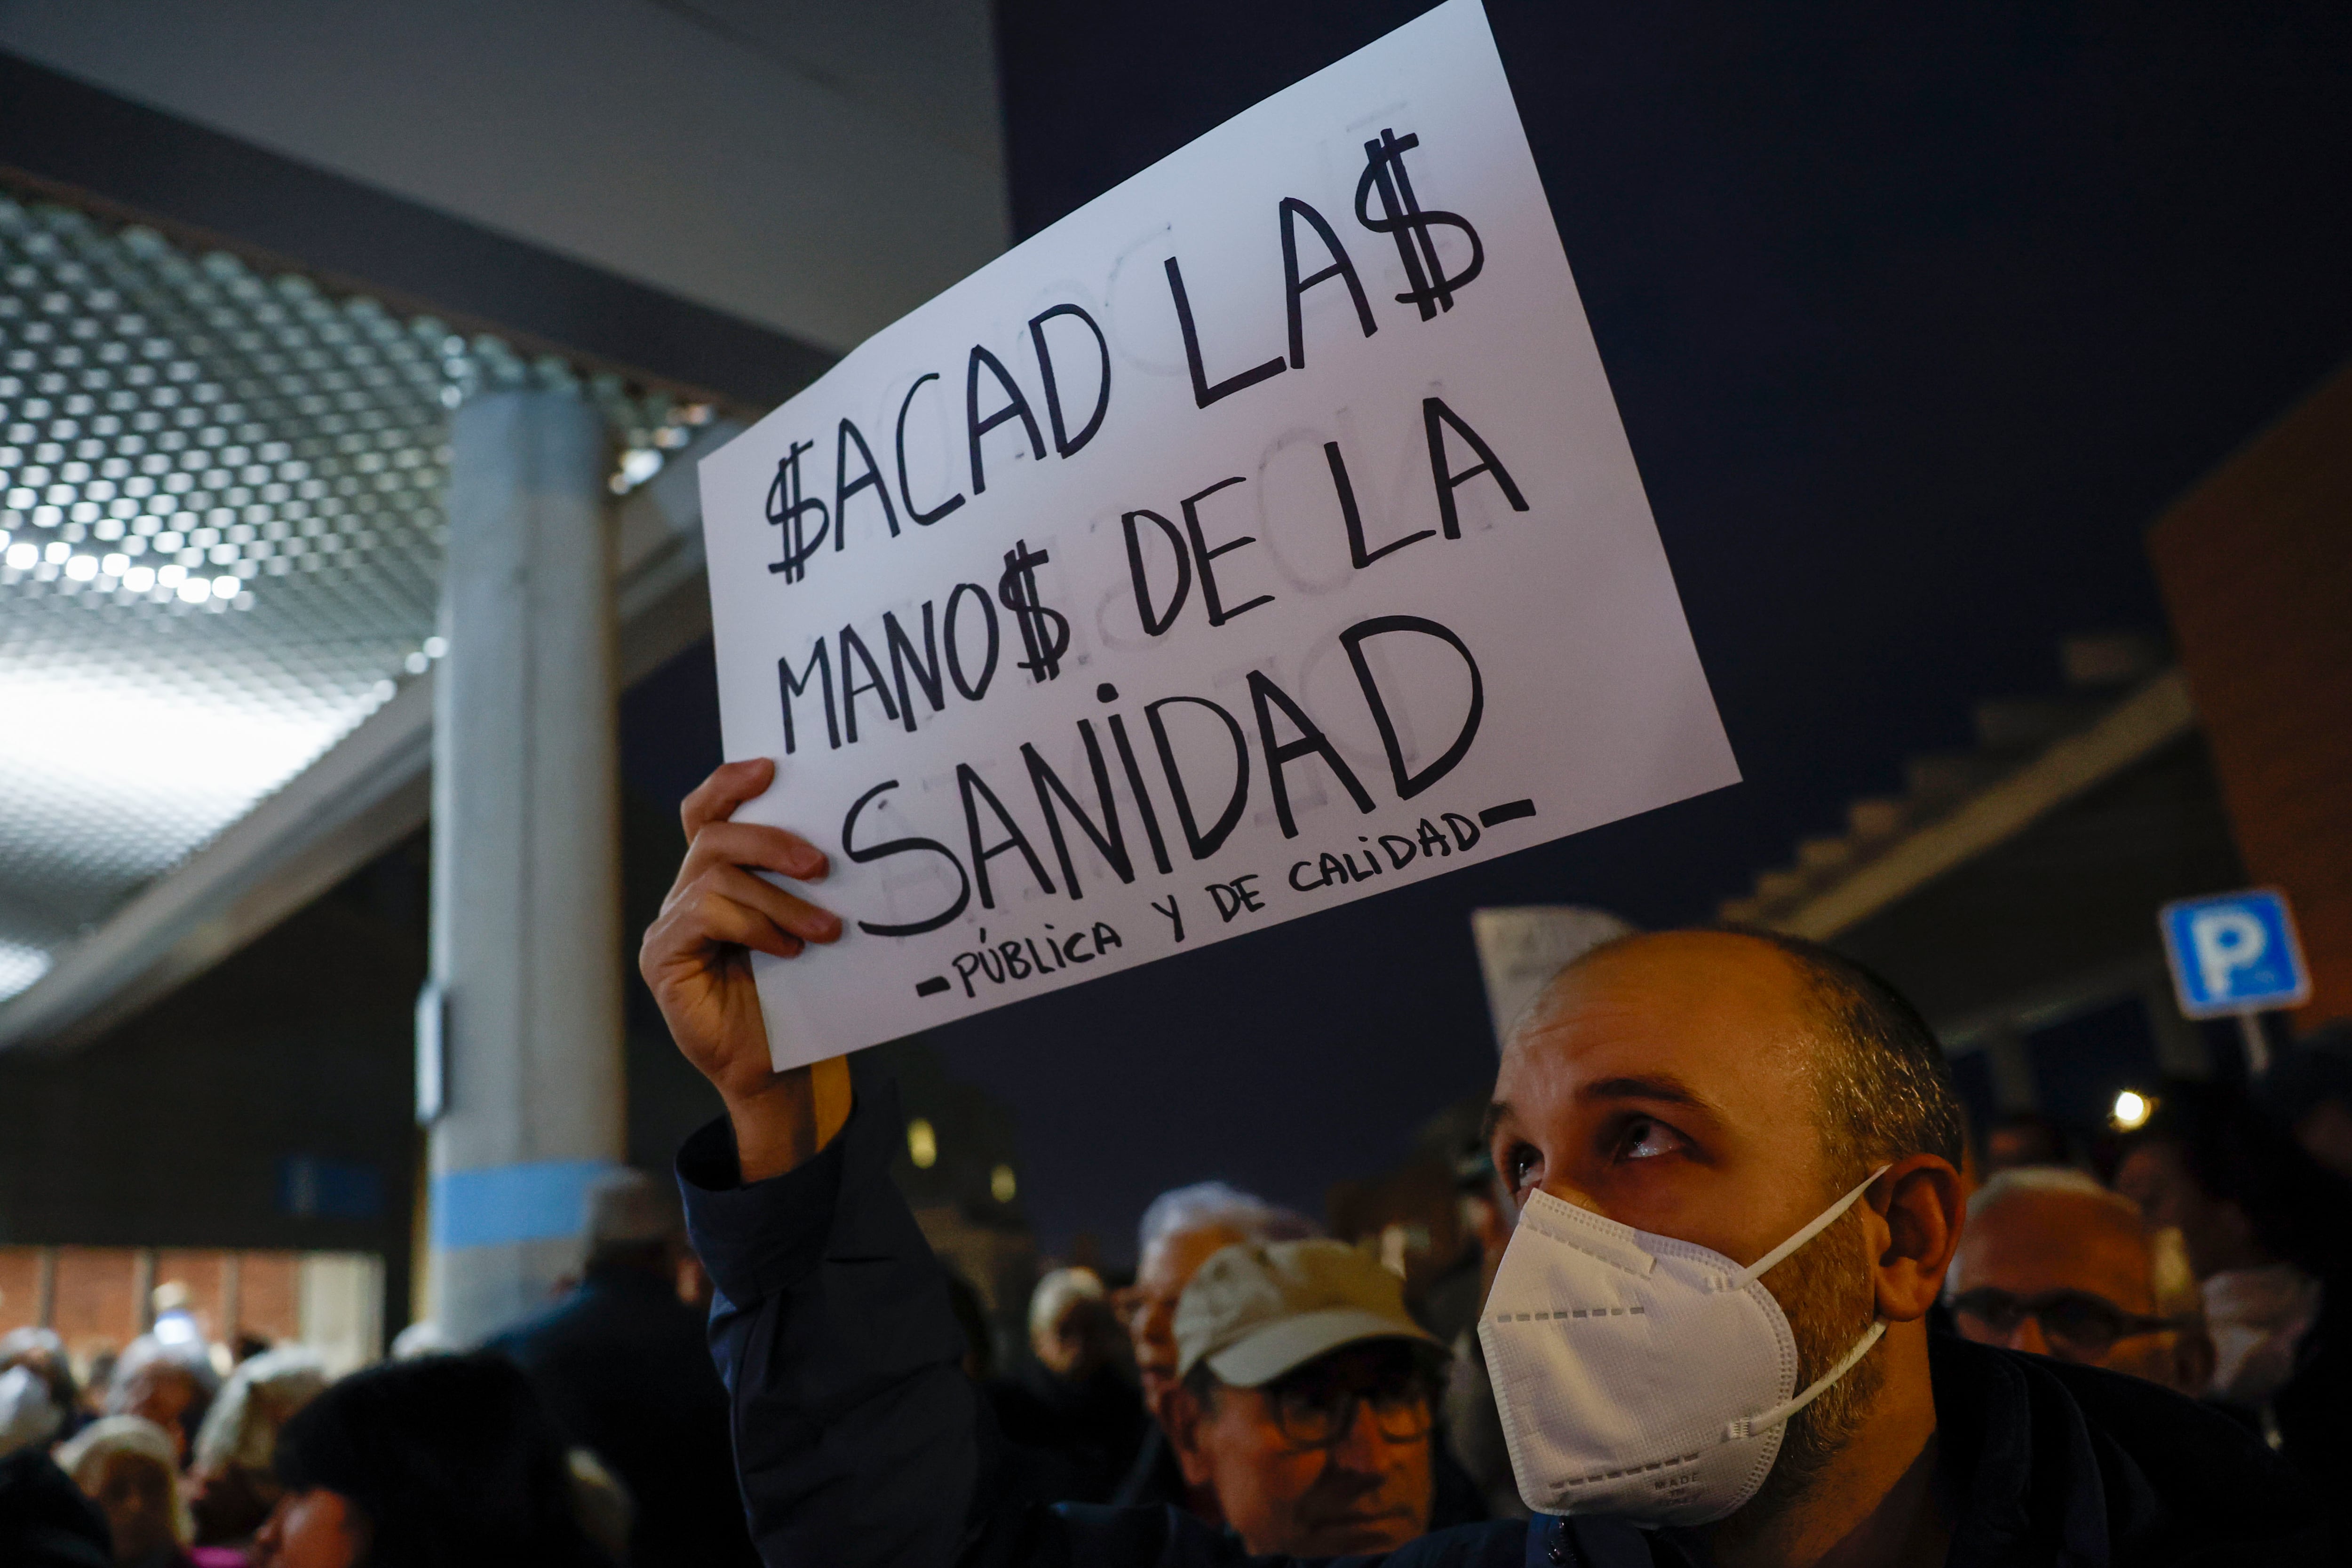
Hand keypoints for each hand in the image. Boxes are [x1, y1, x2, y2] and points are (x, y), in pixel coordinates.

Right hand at [639, 758, 850, 1178]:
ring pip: (715, 877)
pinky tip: (786, 951)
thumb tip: (840, 841)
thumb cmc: (796, 995)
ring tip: (824, 932)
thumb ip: (801, 885)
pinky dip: (752, 925)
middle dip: (769, 841)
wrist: (780, 1068)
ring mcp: (669, 926)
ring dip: (778, 900)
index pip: (707, 814)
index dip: (729, 783)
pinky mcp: (662, 958)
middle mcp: (685, 895)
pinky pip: (703, 916)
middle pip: (712, 837)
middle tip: (821, 866)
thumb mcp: (803, 927)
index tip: (772, 767)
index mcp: (716, 879)